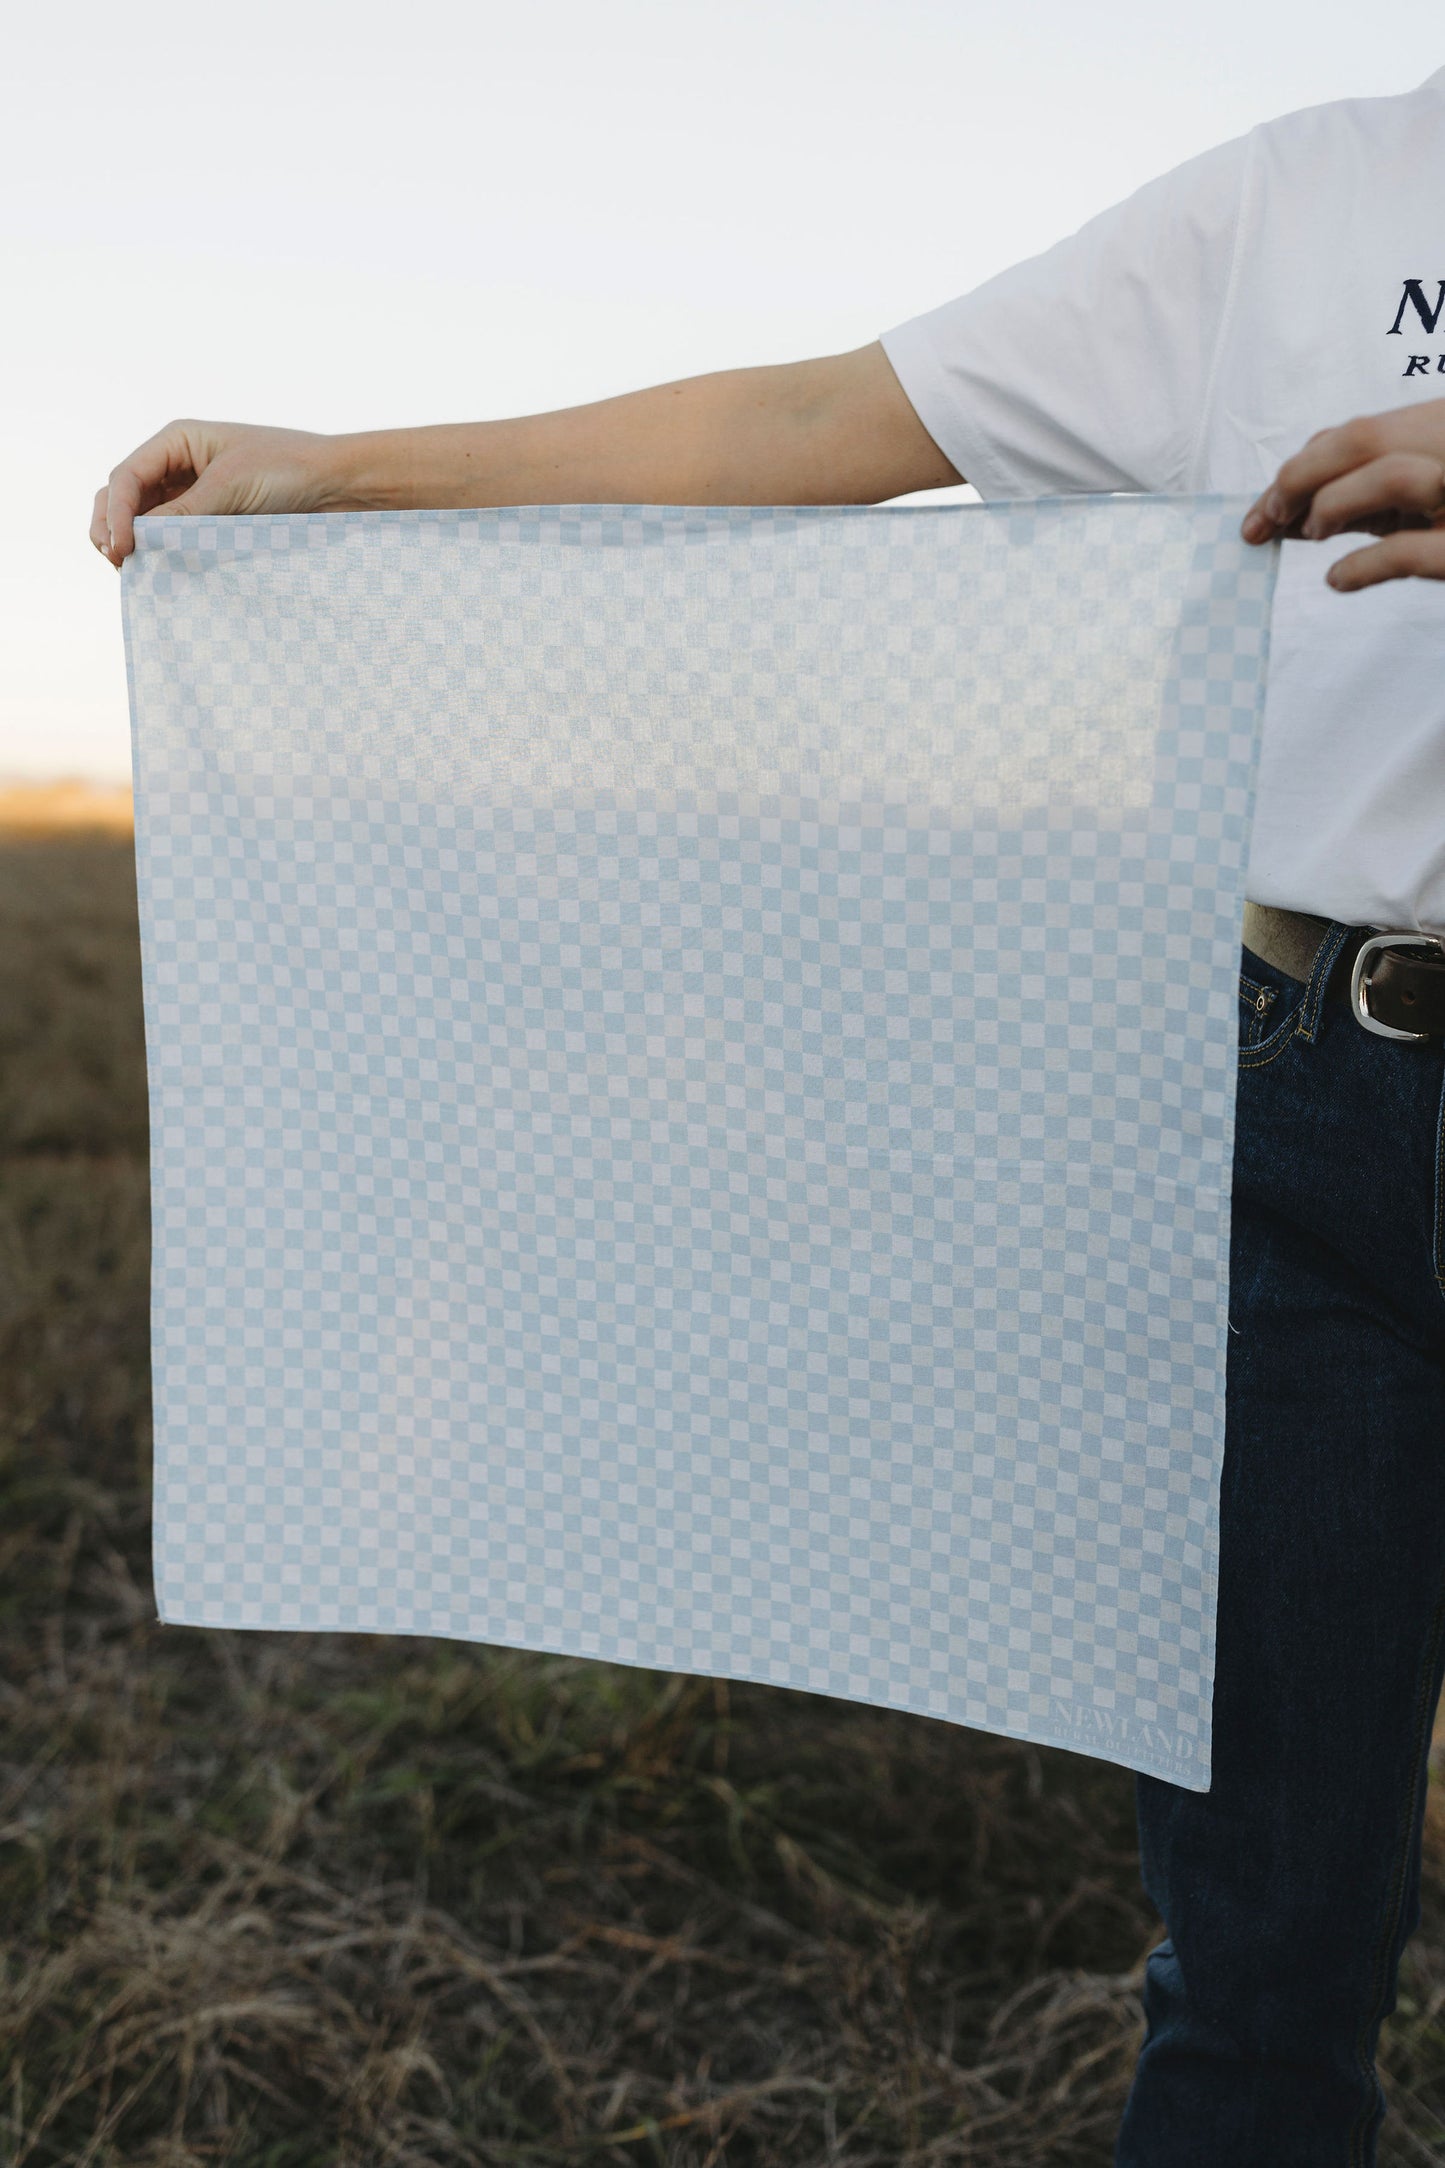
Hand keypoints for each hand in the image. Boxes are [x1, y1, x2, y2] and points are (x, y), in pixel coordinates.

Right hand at [90, 419, 337, 567]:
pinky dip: (161, 555)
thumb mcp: (230, 487)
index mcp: (177, 441)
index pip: (126, 477)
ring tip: (135, 573)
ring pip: (144, 522)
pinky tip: (161, 574)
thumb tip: (140, 541)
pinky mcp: (210, 522)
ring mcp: (191, 496)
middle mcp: (177, 466)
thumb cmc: (287, 469)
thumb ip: (184, 513)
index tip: (122, 547)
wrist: (336, 486)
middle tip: (119, 563)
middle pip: (123, 498)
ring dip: (133, 545)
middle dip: (113, 528)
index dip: (117, 513)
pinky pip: (174, 539)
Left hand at [1241, 400, 1444, 589]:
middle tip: (1264, 522)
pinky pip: (1409, 550)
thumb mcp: (1423, 497)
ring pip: (1391, 475)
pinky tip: (1337, 580)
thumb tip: (1292, 510)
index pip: (1360, 431)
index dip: (1301, 465)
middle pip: (1362, 438)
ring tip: (1313, 537)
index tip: (1265, 507)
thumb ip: (1374, 495)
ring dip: (1334, 505)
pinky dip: (1362, 566)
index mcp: (1444, 427)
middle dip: (1297, 479)